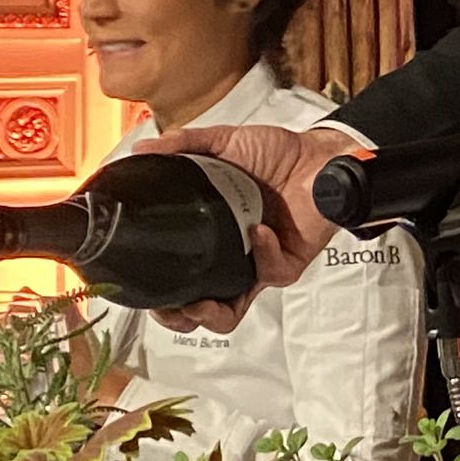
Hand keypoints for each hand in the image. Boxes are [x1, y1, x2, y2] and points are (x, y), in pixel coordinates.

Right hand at [142, 117, 369, 330]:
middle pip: (201, 309)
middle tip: (170, 306)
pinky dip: (262, 253)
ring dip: (212, 312)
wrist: (318, 154)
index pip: (180, 279)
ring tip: (199, 300)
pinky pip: (270, 272)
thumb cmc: (275, 155)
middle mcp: (233, 257)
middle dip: (180, 317)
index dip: (161, 294)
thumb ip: (184, 146)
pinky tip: (258, 230)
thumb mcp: (222, 143)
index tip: (144, 290)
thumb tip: (141, 151)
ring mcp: (258, 264)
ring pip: (233, 311)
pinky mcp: (287, 263)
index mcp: (212, 235)